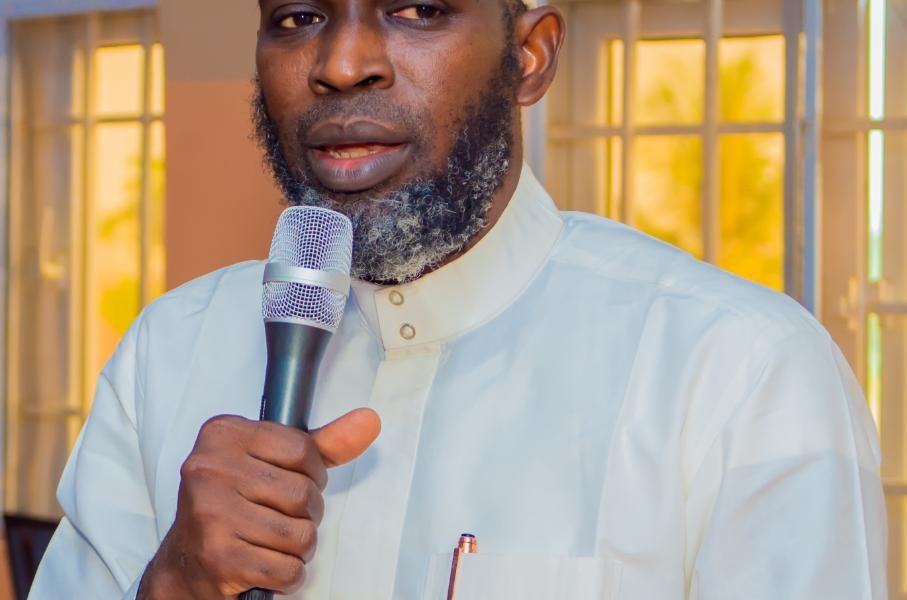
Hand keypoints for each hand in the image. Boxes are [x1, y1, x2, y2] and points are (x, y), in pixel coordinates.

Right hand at [137, 408, 380, 598]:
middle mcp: (209, 468)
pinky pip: (287, 569)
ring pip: (301, 535)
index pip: (303, 449)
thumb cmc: (236, 503)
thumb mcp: (275, 461)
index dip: (312, 473)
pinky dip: (287, 575)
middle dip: (305, 514)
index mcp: (223, 433)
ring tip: (272, 542)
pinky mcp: (218, 557)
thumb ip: (324, 443)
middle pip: (304, 493)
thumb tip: (369, 421)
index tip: (291, 482)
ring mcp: (211, 513)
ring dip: (297, 548)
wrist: (185, 562)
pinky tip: (264, 564)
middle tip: (278, 518)